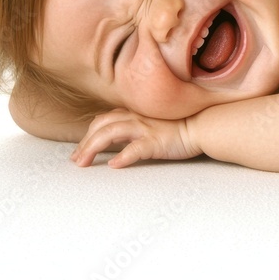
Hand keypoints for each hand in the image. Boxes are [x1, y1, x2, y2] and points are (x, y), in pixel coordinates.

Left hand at [70, 109, 200, 167]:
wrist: (203, 125)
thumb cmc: (180, 128)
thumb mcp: (152, 125)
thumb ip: (135, 129)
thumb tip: (118, 142)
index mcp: (134, 114)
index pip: (103, 121)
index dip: (88, 135)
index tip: (80, 151)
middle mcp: (136, 119)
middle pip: (100, 126)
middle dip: (84, 143)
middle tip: (76, 160)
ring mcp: (145, 129)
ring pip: (109, 133)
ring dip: (92, 148)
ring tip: (84, 163)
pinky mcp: (155, 142)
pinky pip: (134, 149)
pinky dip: (121, 157)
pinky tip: (113, 165)